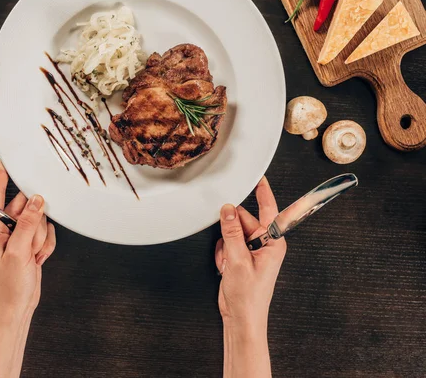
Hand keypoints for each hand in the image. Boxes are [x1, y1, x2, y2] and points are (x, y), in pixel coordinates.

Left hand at [0, 161, 55, 317]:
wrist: (17, 306)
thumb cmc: (9, 285)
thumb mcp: (17, 252)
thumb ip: (27, 223)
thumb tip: (37, 200)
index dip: (2, 176)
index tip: (7, 159)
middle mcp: (3, 228)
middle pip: (25, 206)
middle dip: (33, 224)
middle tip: (29, 242)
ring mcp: (17, 234)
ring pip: (39, 219)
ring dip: (39, 237)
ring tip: (32, 255)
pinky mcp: (29, 241)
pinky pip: (45, 231)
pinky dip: (45, 244)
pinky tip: (37, 258)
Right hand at [215, 176, 285, 329]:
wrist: (241, 318)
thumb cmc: (249, 297)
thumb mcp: (237, 260)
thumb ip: (231, 232)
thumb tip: (227, 209)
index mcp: (273, 243)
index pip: (269, 210)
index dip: (263, 192)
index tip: (258, 176)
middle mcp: (265, 244)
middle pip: (243, 220)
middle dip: (231, 231)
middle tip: (228, 246)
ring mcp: (252, 251)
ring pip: (232, 232)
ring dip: (225, 246)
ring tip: (228, 264)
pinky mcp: (241, 257)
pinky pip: (227, 245)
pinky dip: (223, 255)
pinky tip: (225, 268)